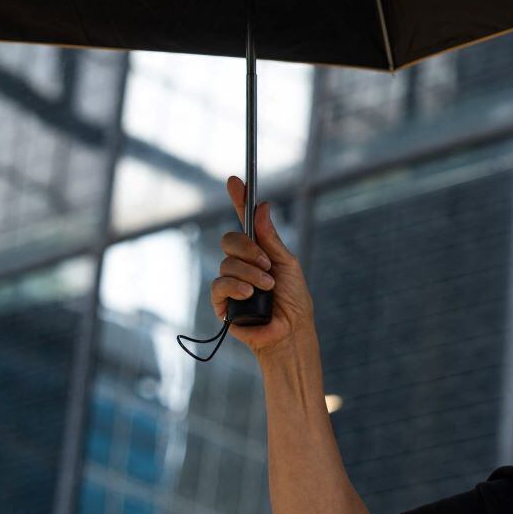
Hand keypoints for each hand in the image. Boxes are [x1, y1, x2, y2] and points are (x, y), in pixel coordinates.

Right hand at [213, 174, 315, 355]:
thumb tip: (262, 207)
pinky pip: (219, 285)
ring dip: (250, 274)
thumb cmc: (293, 301)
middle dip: (248, 249)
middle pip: (230, 240)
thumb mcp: (287, 264)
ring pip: (226, 263)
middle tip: (266, 264)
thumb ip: (271, 239)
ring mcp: (230, 282)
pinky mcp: (222, 302)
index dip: (239, 201)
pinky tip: (249, 296)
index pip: (245, 223)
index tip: (235, 181)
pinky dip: (236, 287)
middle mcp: (242, 264)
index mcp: (259, 252)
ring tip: (267, 288)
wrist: (290, 332)